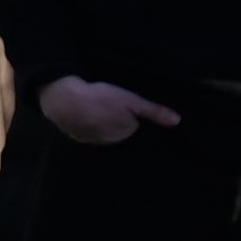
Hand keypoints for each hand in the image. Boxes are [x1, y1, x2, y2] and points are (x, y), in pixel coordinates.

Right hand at [41, 77, 177, 145]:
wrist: (63, 100)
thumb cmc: (100, 98)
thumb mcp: (130, 100)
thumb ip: (153, 111)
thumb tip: (178, 121)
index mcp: (125, 133)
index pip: (133, 126)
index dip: (130, 115)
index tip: (123, 105)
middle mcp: (110, 141)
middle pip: (118, 131)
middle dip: (116, 121)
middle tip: (109, 104)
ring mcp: (91, 141)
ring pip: (102, 133)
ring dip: (101, 124)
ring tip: (96, 108)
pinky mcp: (75, 137)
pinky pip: (87, 133)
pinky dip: (86, 125)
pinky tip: (83, 114)